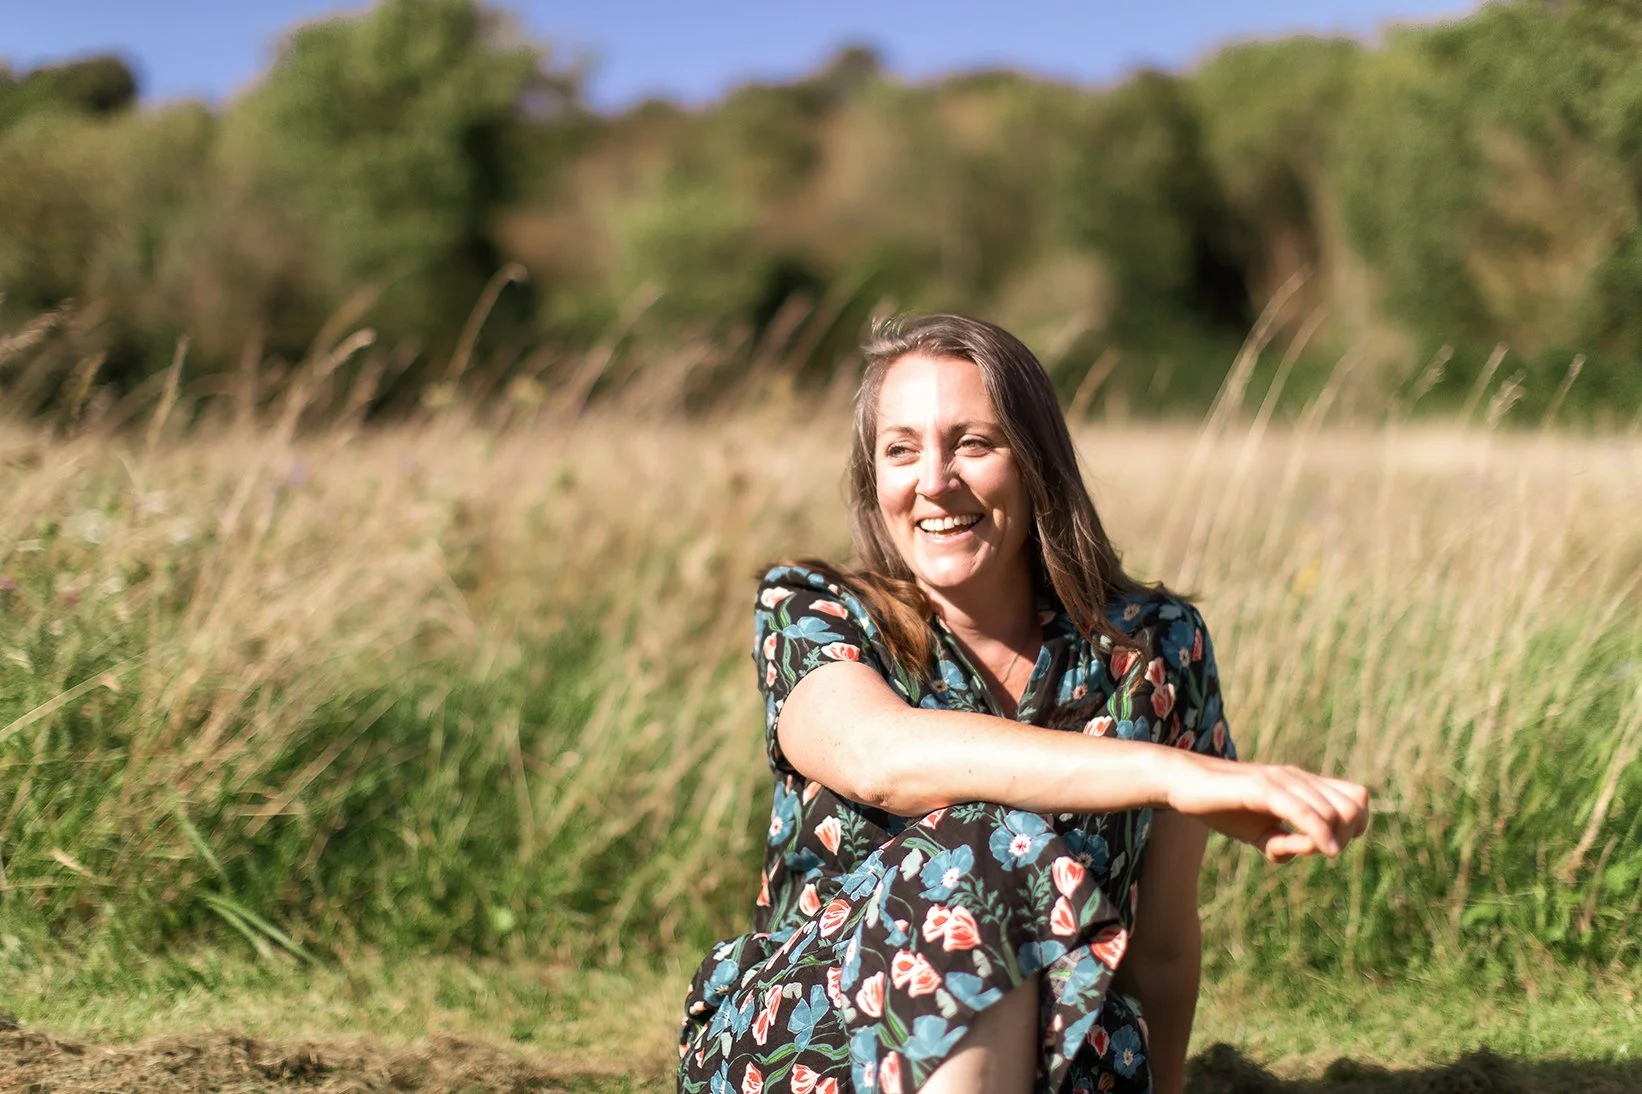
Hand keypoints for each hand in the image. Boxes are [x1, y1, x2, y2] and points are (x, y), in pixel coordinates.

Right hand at [1168, 759, 1369, 860]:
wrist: (1183, 784)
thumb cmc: (1221, 806)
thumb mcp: (1260, 832)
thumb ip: (1286, 842)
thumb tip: (1308, 852)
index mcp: (1301, 784)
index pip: (1356, 798)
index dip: (1355, 826)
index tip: (1329, 845)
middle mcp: (1298, 778)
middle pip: (1353, 806)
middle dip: (1347, 836)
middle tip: (1317, 852)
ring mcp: (1282, 781)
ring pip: (1333, 811)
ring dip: (1329, 840)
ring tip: (1296, 849)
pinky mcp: (1262, 788)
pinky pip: (1302, 811)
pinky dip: (1317, 833)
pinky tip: (1319, 850)